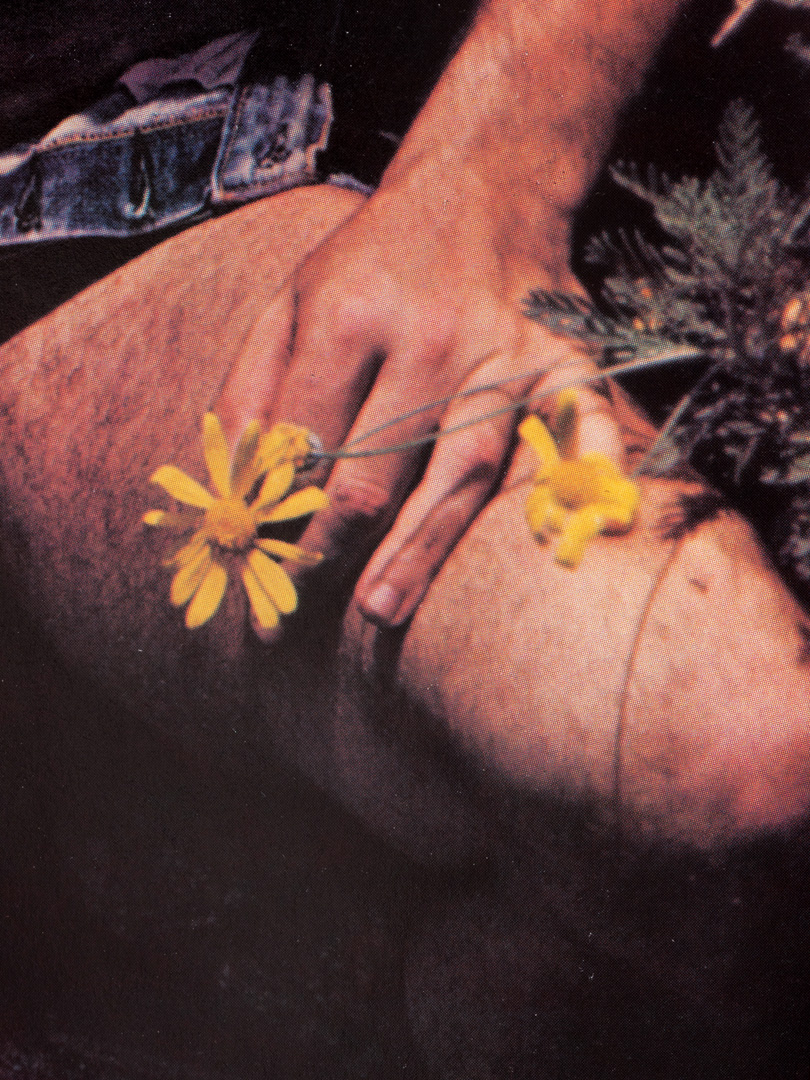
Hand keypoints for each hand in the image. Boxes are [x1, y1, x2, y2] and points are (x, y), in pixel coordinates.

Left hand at [217, 161, 623, 631]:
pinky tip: (580, 535)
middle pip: (377, 469)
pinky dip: (587, 474)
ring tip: (381, 609)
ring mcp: (503, 353)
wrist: (481, 185)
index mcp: (350, 316)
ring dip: (420, 546)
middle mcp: (428, 337)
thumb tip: (234, 480)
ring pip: (461, 468)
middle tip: (300, 611)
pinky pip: (578, 423)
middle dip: (332, 548)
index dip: (281, 509)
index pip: (308, 441)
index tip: (266, 560)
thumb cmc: (375, 260)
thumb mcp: (291, 301)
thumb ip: (252, 385)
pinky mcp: (562, 360)